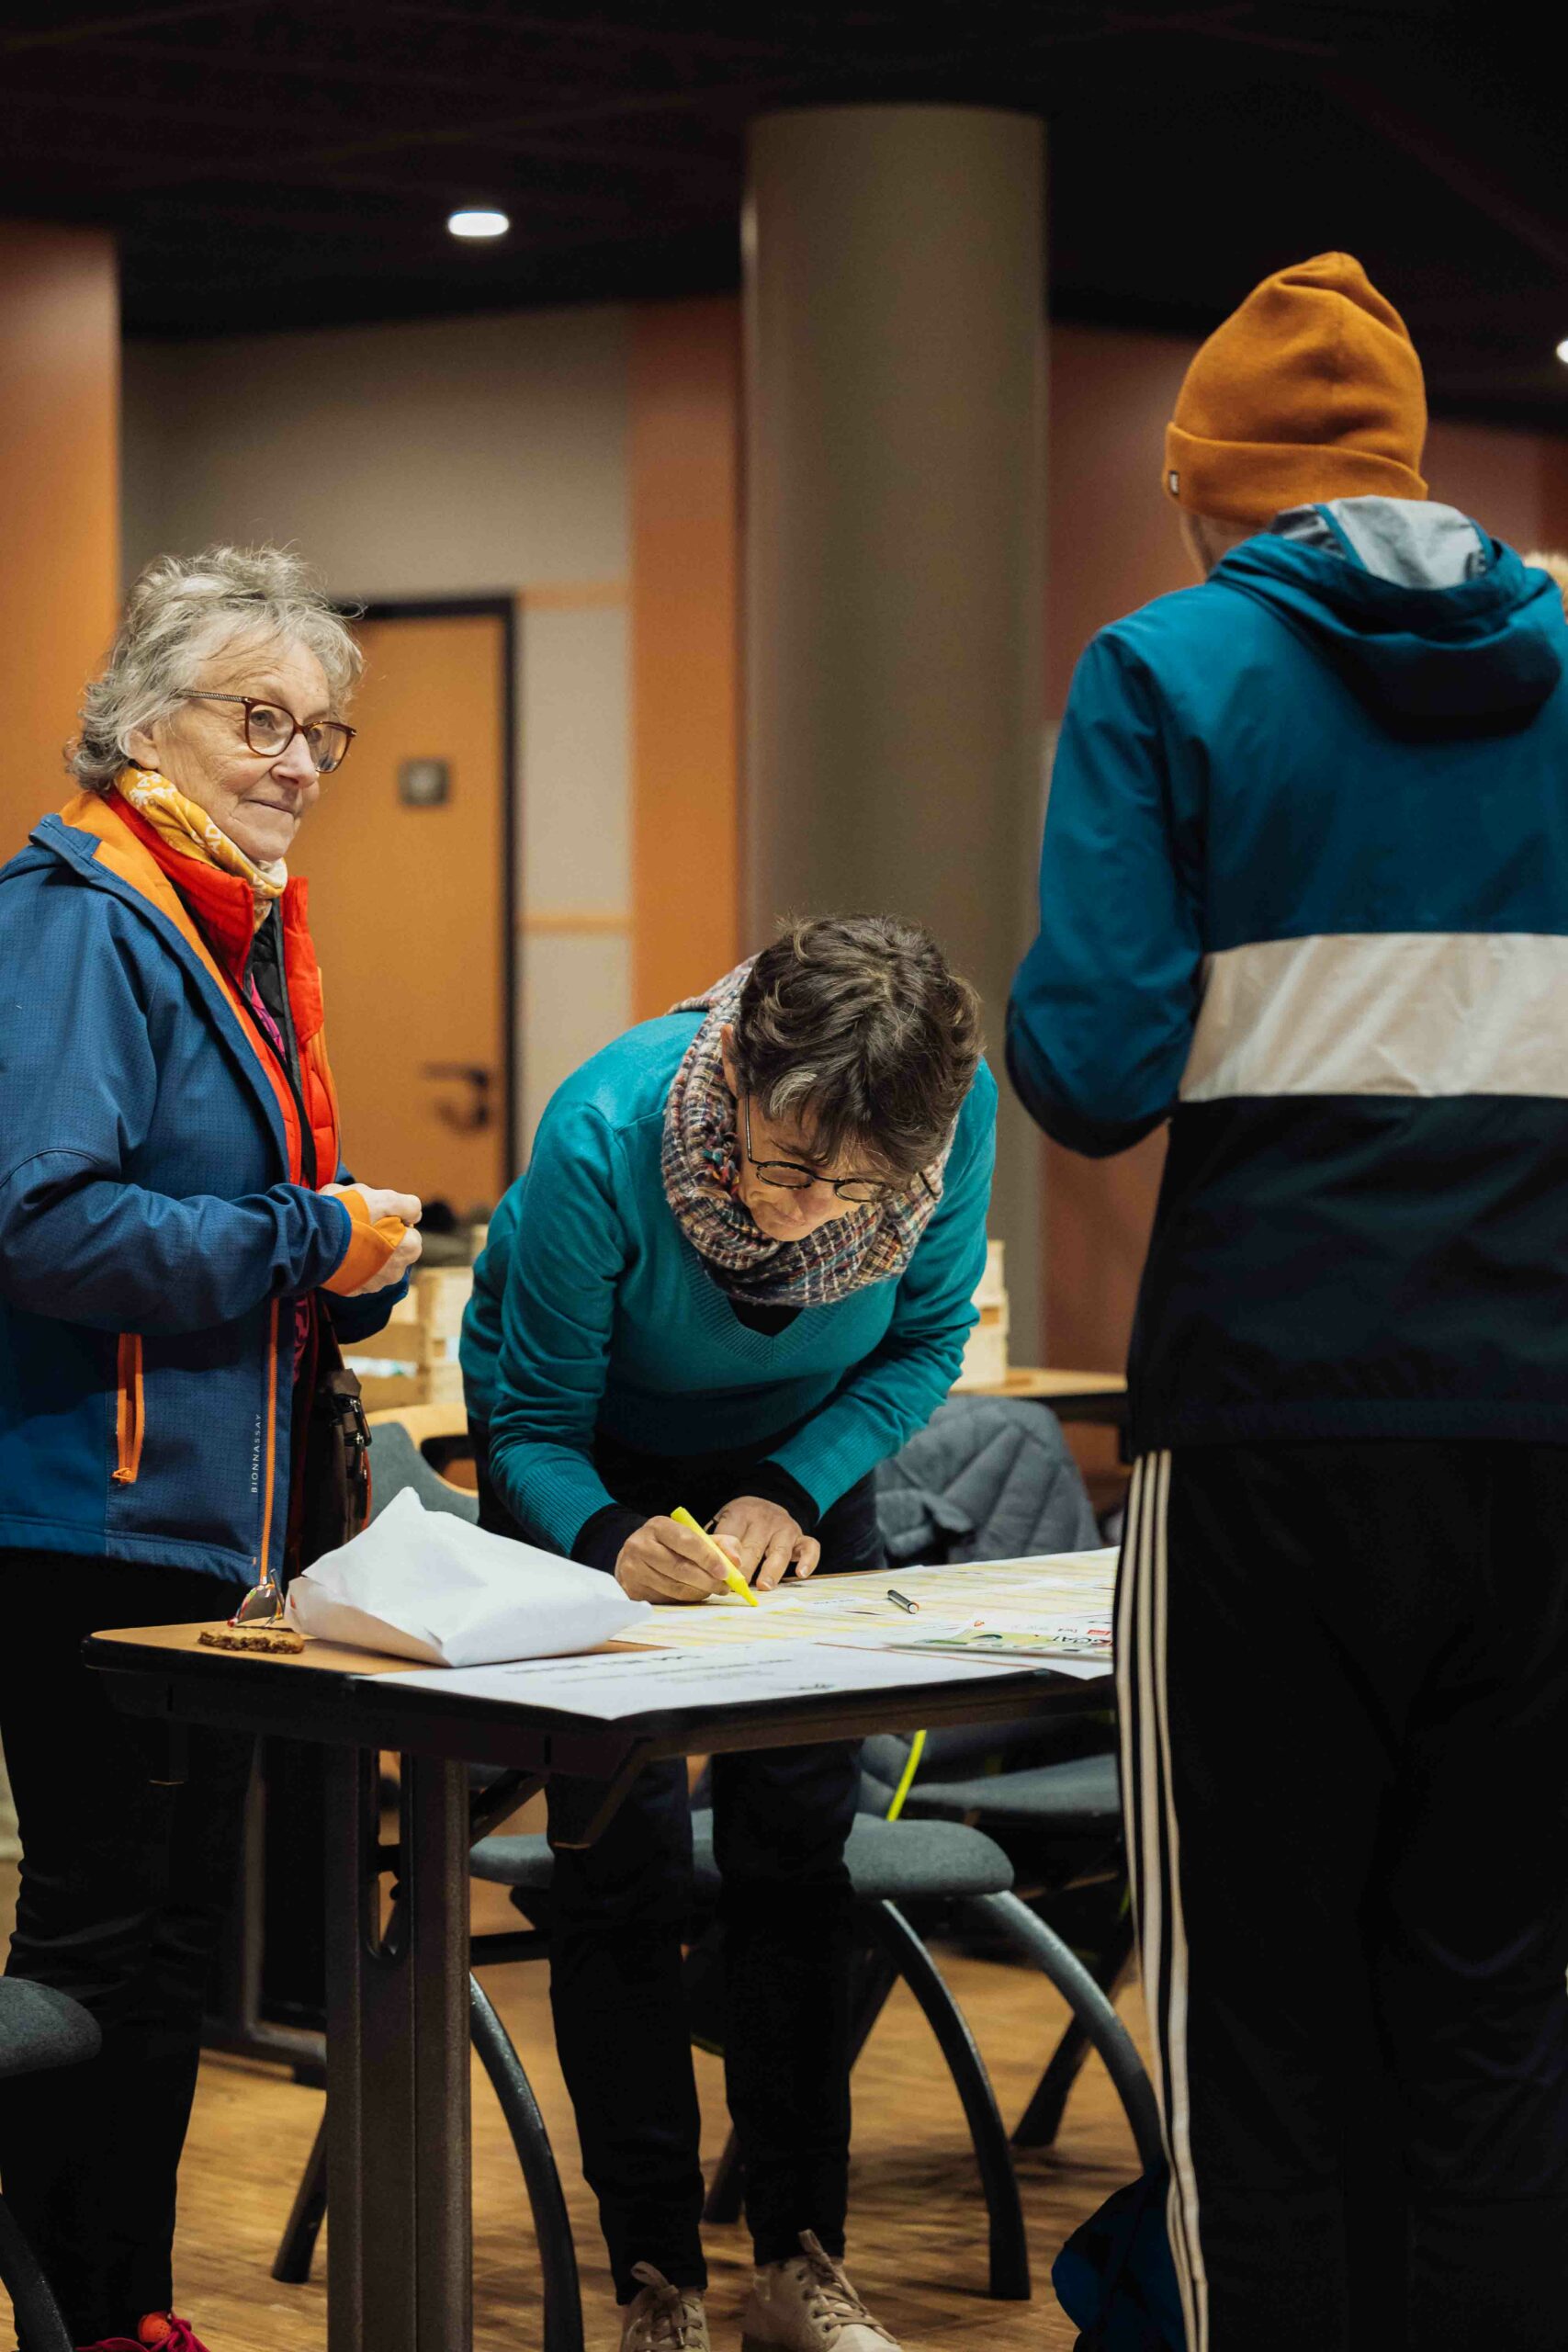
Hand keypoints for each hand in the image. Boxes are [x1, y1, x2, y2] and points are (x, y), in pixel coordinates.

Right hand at [324, 1184, 423, 1295]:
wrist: (312, 1237)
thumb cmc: (351, 1215)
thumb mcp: (384, 1198)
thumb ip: (407, 1204)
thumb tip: (415, 1213)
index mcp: (409, 1248)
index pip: (409, 1233)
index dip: (394, 1221)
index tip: (377, 1215)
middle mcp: (396, 1272)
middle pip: (393, 1250)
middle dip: (381, 1239)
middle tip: (361, 1225)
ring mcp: (373, 1284)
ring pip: (375, 1264)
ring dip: (366, 1253)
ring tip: (346, 1238)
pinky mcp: (352, 1290)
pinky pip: (356, 1275)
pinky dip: (350, 1265)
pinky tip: (339, 1252)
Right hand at [615, 1515, 736, 1605]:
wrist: (634, 1557)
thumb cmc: (670, 1546)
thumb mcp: (692, 1537)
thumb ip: (720, 1544)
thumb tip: (736, 1561)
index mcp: (658, 1526)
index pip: (686, 1541)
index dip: (708, 1557)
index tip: (725, 1572)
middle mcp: (641, 1544)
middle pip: (679, 1567)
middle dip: (707, 1580)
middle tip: (725, 1587)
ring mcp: (633, 1567)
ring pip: (673, 1586)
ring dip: (699, 1592)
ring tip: (713, 1590)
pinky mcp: (631, 1588)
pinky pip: (664, 1598)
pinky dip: (685, 1598)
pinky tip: (695, 1594)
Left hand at [710, 1495, 819, 1591]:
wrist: (765, 1503)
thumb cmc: (739, 1522)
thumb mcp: (722, 1521)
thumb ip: (715, 1540)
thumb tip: (702, 1565)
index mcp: (740, 1513)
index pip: (730, 1537)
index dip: (724, 1558)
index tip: (718, 1576)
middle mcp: (764, 1518)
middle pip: (753, 1547)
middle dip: (744, 1569)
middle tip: (736, 1588)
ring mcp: (785, 1527)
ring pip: (779, 1550)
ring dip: (771, 1569)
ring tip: (763, 1586)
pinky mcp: (801, 1536)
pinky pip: (810, 1547)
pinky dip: (807, 1560)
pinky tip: (800, 1574)